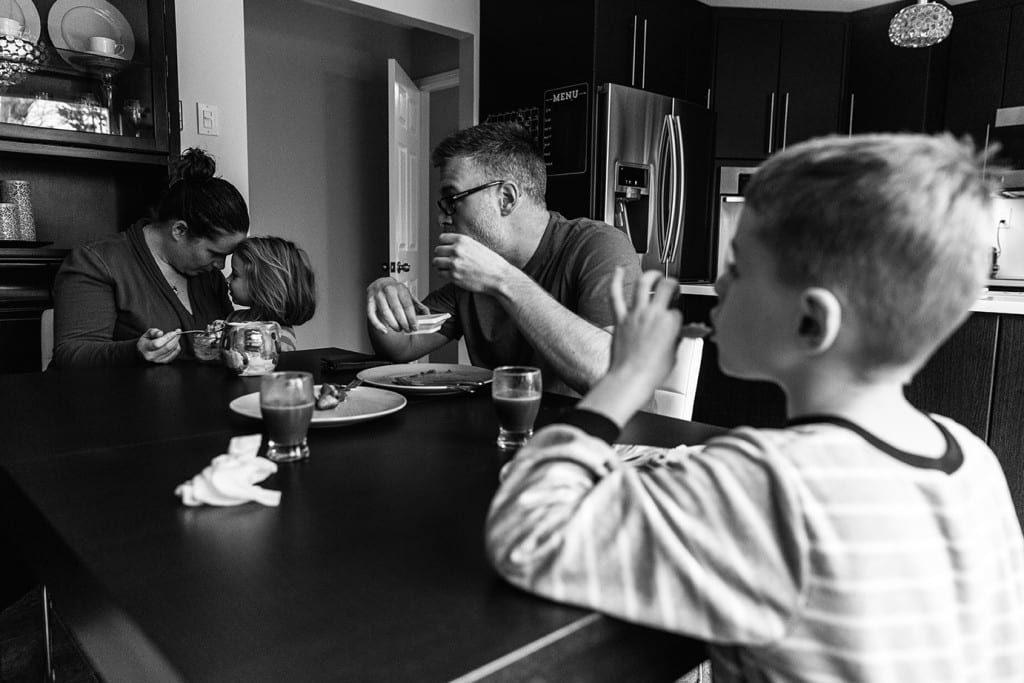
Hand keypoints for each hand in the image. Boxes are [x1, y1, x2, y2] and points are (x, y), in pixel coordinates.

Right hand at [137, 328, 181, 363]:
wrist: (143, 353)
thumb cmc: (145, 342)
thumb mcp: (146, 335)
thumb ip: (152, 332)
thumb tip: (160, 333)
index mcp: (145, 348)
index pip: (157, 344)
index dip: (167, 337)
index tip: (174, 332)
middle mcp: (151, 356)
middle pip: (167, 347)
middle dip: (174, 338)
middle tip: (178, 331)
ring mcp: (158, 360)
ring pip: (172, 350)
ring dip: (176, 341)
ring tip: (176, 336)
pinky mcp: (164, 362)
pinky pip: (175, 354)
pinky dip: (177, 347)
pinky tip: (175, 342)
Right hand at [366, 277, 428, 332]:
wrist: (381, 282)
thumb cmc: (395, 290)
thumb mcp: (408, 294)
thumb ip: (417, 304)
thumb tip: (426, 314)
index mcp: (400, 288)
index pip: (407, 305)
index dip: (412, 318)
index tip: (415, 327)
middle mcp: (388, 290)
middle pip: (397, 310)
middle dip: (403, 323)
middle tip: (407, 330)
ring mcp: (378, 295)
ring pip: (385, 313)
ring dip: (393, 324)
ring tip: (398, 329)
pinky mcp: (370, 301)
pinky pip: (372, 315)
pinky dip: (378, 325)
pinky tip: (384, 330)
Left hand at [432, 233, 510, 294]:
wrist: (499, 277)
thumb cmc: (492, 263)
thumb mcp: (477, 246)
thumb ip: (463, 244)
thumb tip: (450, 246)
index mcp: (462, 240)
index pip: (442, 238)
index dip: (444, 244)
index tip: (446, 249)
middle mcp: (457, 250)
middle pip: (437, 250)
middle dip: (441, 255)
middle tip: (447, 260)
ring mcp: (454, 263)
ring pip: (436, 262)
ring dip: (440, 265)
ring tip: (448, 267)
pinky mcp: (454, 276)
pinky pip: (440, 273)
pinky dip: (443, 274)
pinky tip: (451, 274)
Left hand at [607, 269, 683, 393]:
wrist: (630, 378)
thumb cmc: (651, 372)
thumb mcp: (674, 355)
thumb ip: (676, 339)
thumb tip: (679, 333)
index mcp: (670, 322)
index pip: (678, 311)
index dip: (678, 316)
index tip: (675, 323)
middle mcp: (653, 314)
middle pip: (666, 287)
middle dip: (673, 284)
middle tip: (673, 287)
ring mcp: (636, 314)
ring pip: (643, 284)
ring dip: (650, 275)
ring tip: (654, 274)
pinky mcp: (620, 318)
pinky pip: (615, 295)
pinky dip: (616, 280)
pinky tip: (618, 271)